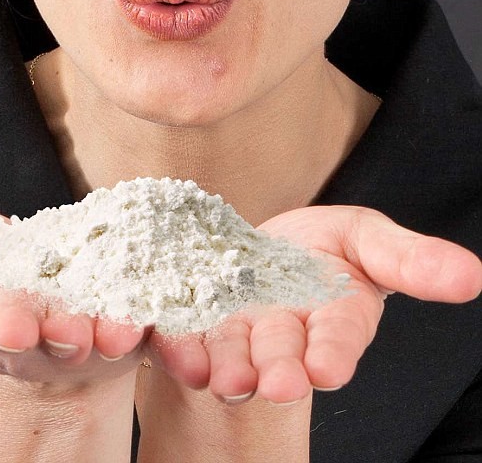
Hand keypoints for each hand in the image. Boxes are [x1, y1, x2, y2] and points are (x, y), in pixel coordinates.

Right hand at [0, 157, 147, 384]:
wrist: (34, 289)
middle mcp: (15, 329)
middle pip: (21, 330)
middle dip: (25, 329)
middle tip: (28, 328)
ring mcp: (65, 329)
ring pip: (79, 333)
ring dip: (92, 334)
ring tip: (108, 332)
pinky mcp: (110, 320)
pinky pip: (127, 324)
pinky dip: (140, 327)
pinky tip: (149, 322)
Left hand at [146, 206, 481, 403]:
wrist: (255, 250)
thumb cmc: (320, 248)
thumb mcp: (367, 239)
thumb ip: (409, 260)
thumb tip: (471, 277)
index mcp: (331, 316)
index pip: (338, 337)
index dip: (334, 353)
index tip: (327, 370)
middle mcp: (284, 332)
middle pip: (281, 352)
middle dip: (278, 369)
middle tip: (272, 386)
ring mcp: (236, 328)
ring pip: (231, 350)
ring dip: (226, 366)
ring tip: (223, 380)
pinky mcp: (195, 318)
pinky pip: (185, 331)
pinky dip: (179, 342)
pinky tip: (172, 346)